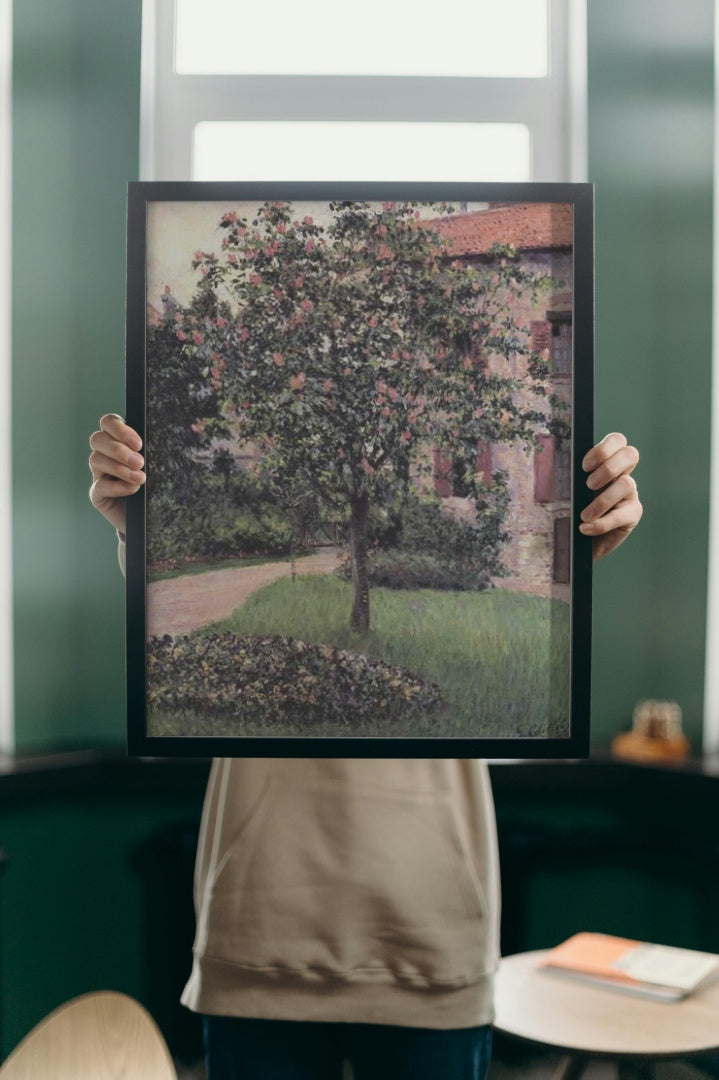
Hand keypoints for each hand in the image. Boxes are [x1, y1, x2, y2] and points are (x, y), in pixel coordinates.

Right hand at [88, 414, 144, 534]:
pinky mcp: (97, 495)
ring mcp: (99, 474)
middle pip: (97, 439)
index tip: (138, 444)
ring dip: (119, 468)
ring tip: (140, 478)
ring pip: (95, 460)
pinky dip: (116, 487)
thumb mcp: (156, 464)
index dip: (119, 429)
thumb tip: (146, 448)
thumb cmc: (156, 484)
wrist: (151, 515)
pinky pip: (99, 486)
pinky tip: (132, 489)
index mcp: (118, 440)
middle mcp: (105, 454)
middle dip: (118, 449)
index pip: (109, 422)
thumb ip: (151, 452)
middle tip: (140, 462)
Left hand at [580, 432, 641, 559]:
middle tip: (588, 485)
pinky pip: (623, 515)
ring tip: (584, 515)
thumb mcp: (568, 490)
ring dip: (602, 500)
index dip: (604, 449)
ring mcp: (630, 493)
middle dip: (608, 468)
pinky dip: (602, 523)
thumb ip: (569, 477)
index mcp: (606, 462)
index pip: (617, 440)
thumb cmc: (569, 511)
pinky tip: (585, 528)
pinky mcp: (632, 514)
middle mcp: (622, 474)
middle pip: (630, 454)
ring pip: (626, 484)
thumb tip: (552, 468)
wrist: (577, 541)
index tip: (584, 466)